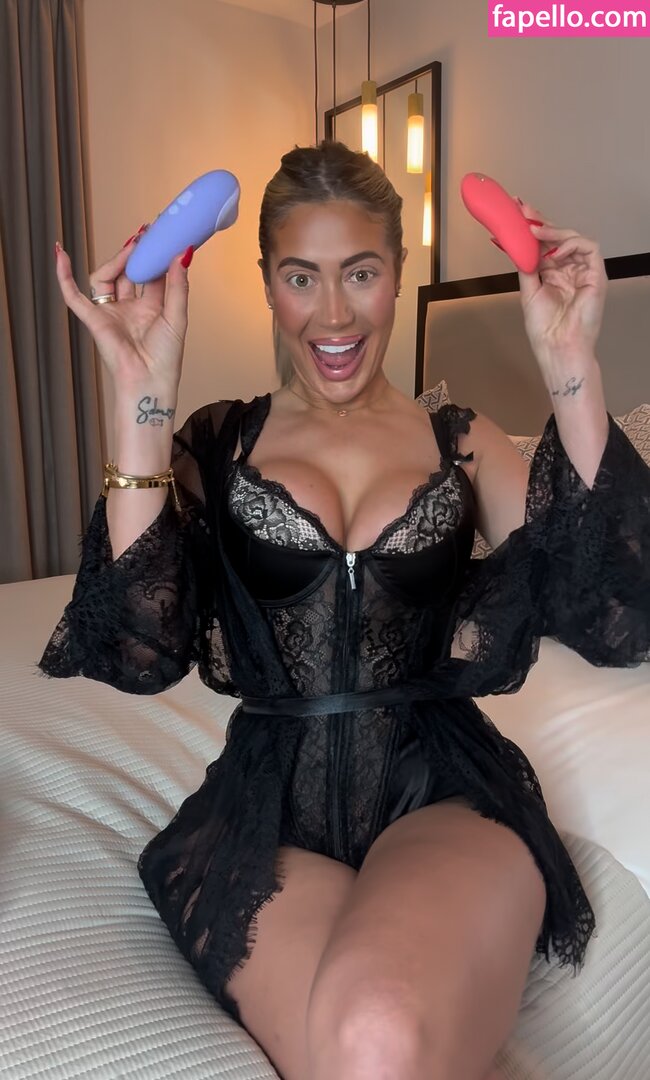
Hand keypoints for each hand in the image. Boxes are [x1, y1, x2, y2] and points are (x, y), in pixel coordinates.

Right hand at [54, 230, 192, 390]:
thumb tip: (183, 254)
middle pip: (127, 272)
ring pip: (105, 277)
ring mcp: (110, 312)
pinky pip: (74, 296)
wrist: (149, 382)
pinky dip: (64, 276)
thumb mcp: (178, 316)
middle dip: (135, 254)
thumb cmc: (165, 359)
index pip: (150, 274)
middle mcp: (129, 308)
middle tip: (146, 235)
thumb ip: (178, 285)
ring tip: (131, 249)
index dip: (154, 255)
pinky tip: (60, 253)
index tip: (161, 234)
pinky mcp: (94, 320)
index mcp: (151, 308)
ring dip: (116, 261)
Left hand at [514, 198, 607, 362]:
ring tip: (535, 231)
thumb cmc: (545, 328)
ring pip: (574, 238)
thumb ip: (526, 267)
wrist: (558, 347)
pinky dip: (571, 244)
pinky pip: (589, 248)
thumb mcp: (529, 291)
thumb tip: (515, 244)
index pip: (545, 245)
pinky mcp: (596, 275)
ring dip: (553, 232)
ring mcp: (583, 271)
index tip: (516, 213)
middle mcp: (569, 270)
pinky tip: (554, 252)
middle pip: (558, 238)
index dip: (533, 229)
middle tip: (523, 211)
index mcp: (554, 274)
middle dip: (541, 223)